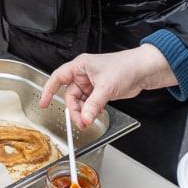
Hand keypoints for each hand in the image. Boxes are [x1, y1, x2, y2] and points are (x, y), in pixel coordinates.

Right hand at [38, 45, 176, 128]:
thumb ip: (93, 104)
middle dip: (74, 109)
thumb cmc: (126, 66)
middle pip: (70, 95)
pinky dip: (91, 111)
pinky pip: (89, 104)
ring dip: (83, 112)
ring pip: (80, 101)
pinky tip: (95, 115)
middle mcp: (84, 74)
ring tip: (89, 120)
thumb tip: (85, 118)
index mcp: (80, 66)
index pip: (58, 77)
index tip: (44, 103)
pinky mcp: (100, 91)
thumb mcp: (106, 87)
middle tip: (81, 121)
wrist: (143, 70)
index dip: (49, 90)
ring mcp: (92, 83)